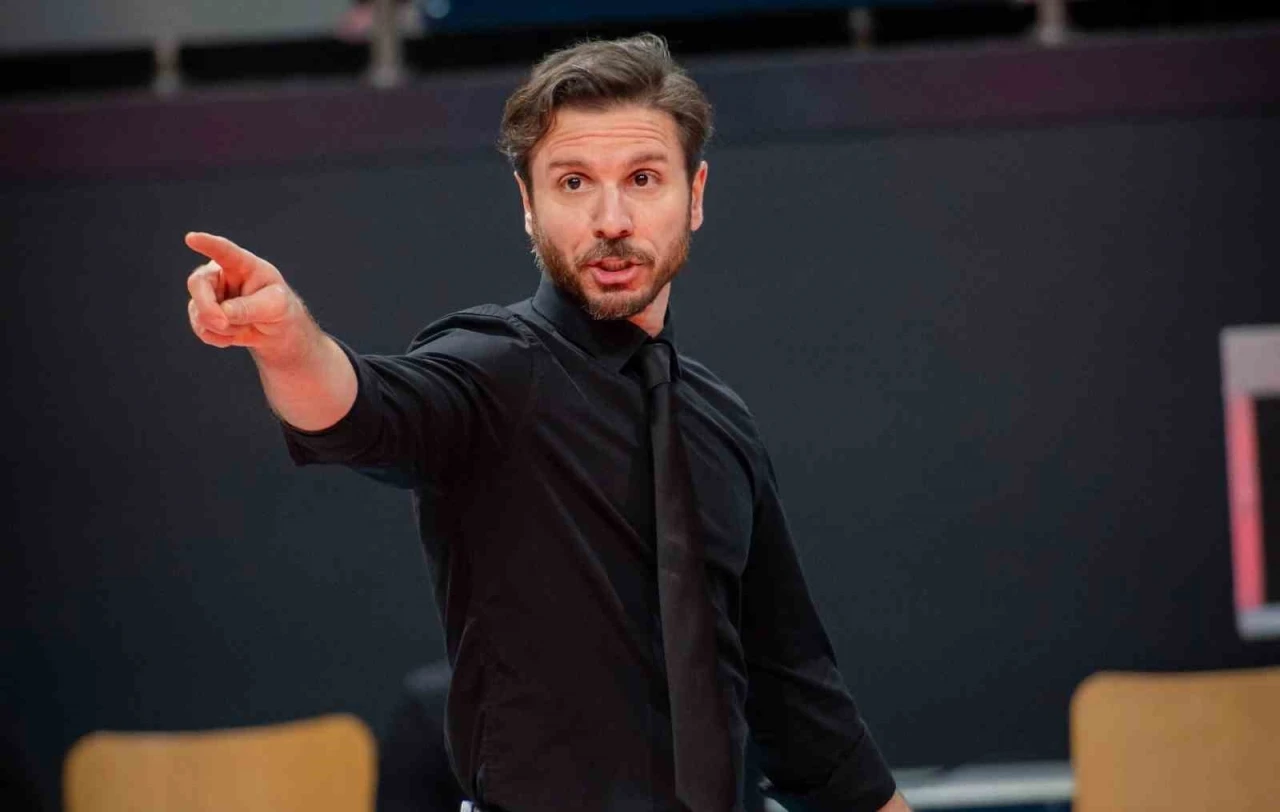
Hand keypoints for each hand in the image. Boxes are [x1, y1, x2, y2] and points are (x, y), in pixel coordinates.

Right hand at [185, 232, 314, 365]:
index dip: (207, 244)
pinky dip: (218, 338)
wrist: (275, 329)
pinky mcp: (202, 313)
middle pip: (198, 283)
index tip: (191, 238)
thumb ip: (251, 307)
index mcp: (242, 264)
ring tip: (244, 326)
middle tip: (223, 324)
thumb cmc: (279, 308)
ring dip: (222, 327)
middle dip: (208, 307)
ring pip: (198, 311)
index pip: (223, 250)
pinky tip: (233, 334)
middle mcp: (220, 275)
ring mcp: (208, 294)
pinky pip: (200, 328)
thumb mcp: (276, 306)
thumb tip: (224, 312)